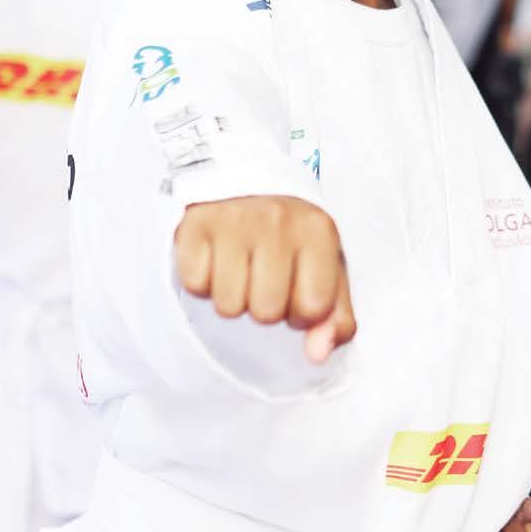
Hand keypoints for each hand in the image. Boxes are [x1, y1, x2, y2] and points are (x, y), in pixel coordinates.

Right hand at [175, 196, 355, 362]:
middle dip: (264, 306)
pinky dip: (203, 280)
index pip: (313, 309)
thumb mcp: (325, 269)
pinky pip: (195, 285)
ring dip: (231, 296)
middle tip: (262, 277)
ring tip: (238, 267)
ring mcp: (234, 220)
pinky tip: (215, 257)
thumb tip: (318, 354)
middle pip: (266, 313)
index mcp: (318, 231)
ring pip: (228, 306)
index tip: (295, 289)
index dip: (301, 312)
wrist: (243, 177)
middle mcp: (278, 220)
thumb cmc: (289, 235)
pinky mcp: (196, 224)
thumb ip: (335, 318)